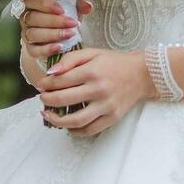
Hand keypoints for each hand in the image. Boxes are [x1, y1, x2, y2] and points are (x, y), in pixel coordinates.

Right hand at [20, 0, 91, 61]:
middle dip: (54, 21)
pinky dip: (47, 49)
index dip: (45, 4)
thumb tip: (88, 6)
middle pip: (33, 18)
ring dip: (53, 34)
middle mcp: (25, 18)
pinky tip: (60, 47)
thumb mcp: (71, 7)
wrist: (59, 36)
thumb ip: (78, 4)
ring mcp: (26, 34)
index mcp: (31, 3)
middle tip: (72, 24)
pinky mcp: (30, 49)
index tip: (62, 10)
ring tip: (70, 35)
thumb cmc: (63, 17)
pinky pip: (34, 50)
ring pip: (33, 34)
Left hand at [34, 46, 152, 136]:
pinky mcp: (112, 118)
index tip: (41, 85)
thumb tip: (51, 72)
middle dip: (47, 100)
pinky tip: (67, 126)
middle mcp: (99, 90)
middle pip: (64, 100)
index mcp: (92, 71)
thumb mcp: (92, 53)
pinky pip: (90, 130)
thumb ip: (70, 60)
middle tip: (42, 98)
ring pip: (75, 120)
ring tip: (48, 115)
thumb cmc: (114, 62)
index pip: (61, 80)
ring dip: (57, 120)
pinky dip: (75, 131)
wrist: (142, 74)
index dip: (46, 84)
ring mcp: (106, 106)